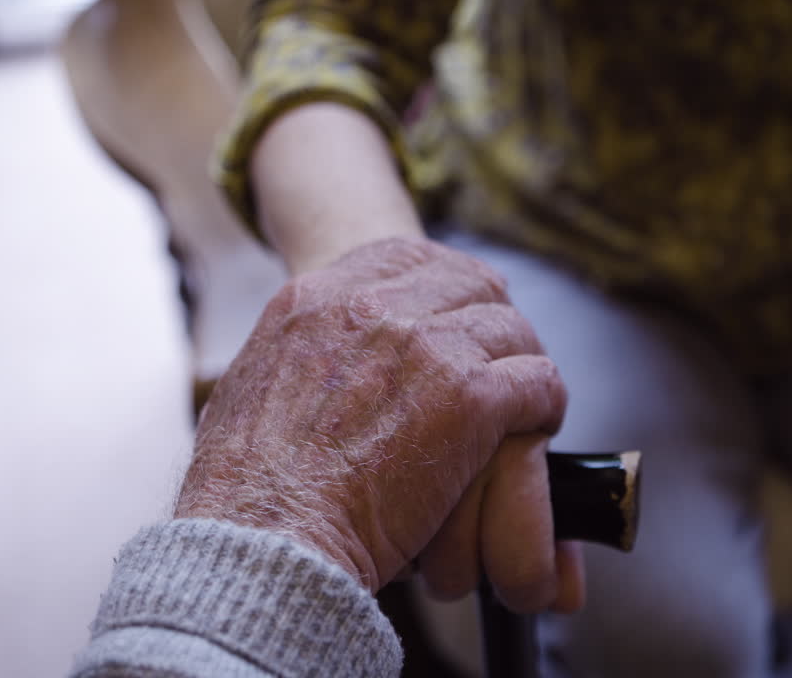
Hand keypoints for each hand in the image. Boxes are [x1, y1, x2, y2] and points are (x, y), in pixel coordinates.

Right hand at [176, 237, 582, 612]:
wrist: (266, 537)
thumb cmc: (246, 491)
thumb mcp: (248, 390)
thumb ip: (292, 358)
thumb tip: (308, 365)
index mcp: (315, 300)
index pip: (405, 255)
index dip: (444, 283)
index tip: (456, 313)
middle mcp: (372, 308)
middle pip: (468, 281)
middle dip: (490, 317)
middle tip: (499, 357)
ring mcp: (426, 347)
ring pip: (510, 327)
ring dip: (520, 362)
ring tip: (523, 402)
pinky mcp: (469, 398)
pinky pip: (536, 379)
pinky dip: (544, 403)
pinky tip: (536, 426)